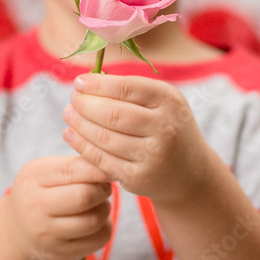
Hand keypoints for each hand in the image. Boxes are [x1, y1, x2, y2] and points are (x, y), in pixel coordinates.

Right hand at [4, 156, 113, 259]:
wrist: (16, 231)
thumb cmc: (38, 192)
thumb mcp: (45, 171)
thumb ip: (74, 166)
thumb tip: (108, 170)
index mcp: (34, 178)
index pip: (72, 171)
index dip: (98, 170)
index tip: (109, 171)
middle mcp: (36, 207)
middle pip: (84, 197)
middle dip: (102, 190)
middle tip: (104, 187)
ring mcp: (47, 234)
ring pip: (94, 220)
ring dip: (105, 209)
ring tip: (99, 203)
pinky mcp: (61, 253)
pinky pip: (98, 240)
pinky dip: (105, 227)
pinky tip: (96, 221)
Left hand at [62, 73, 211, 203]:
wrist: (190, 172)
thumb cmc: (168, 126)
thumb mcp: (162, 101)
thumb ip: (130, 89)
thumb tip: (86, 80)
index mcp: (169, 101)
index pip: (125, 88)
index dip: (97, 84)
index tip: (79, 82)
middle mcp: (164, 128)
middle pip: (111, 113)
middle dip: (84, 104)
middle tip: (72, 99)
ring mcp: (152, 156)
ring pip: (103, 137)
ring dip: (79, 124)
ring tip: (68, 114)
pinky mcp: (138, 178)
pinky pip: (101, 159)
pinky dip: (82, 145)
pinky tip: (71, 135)